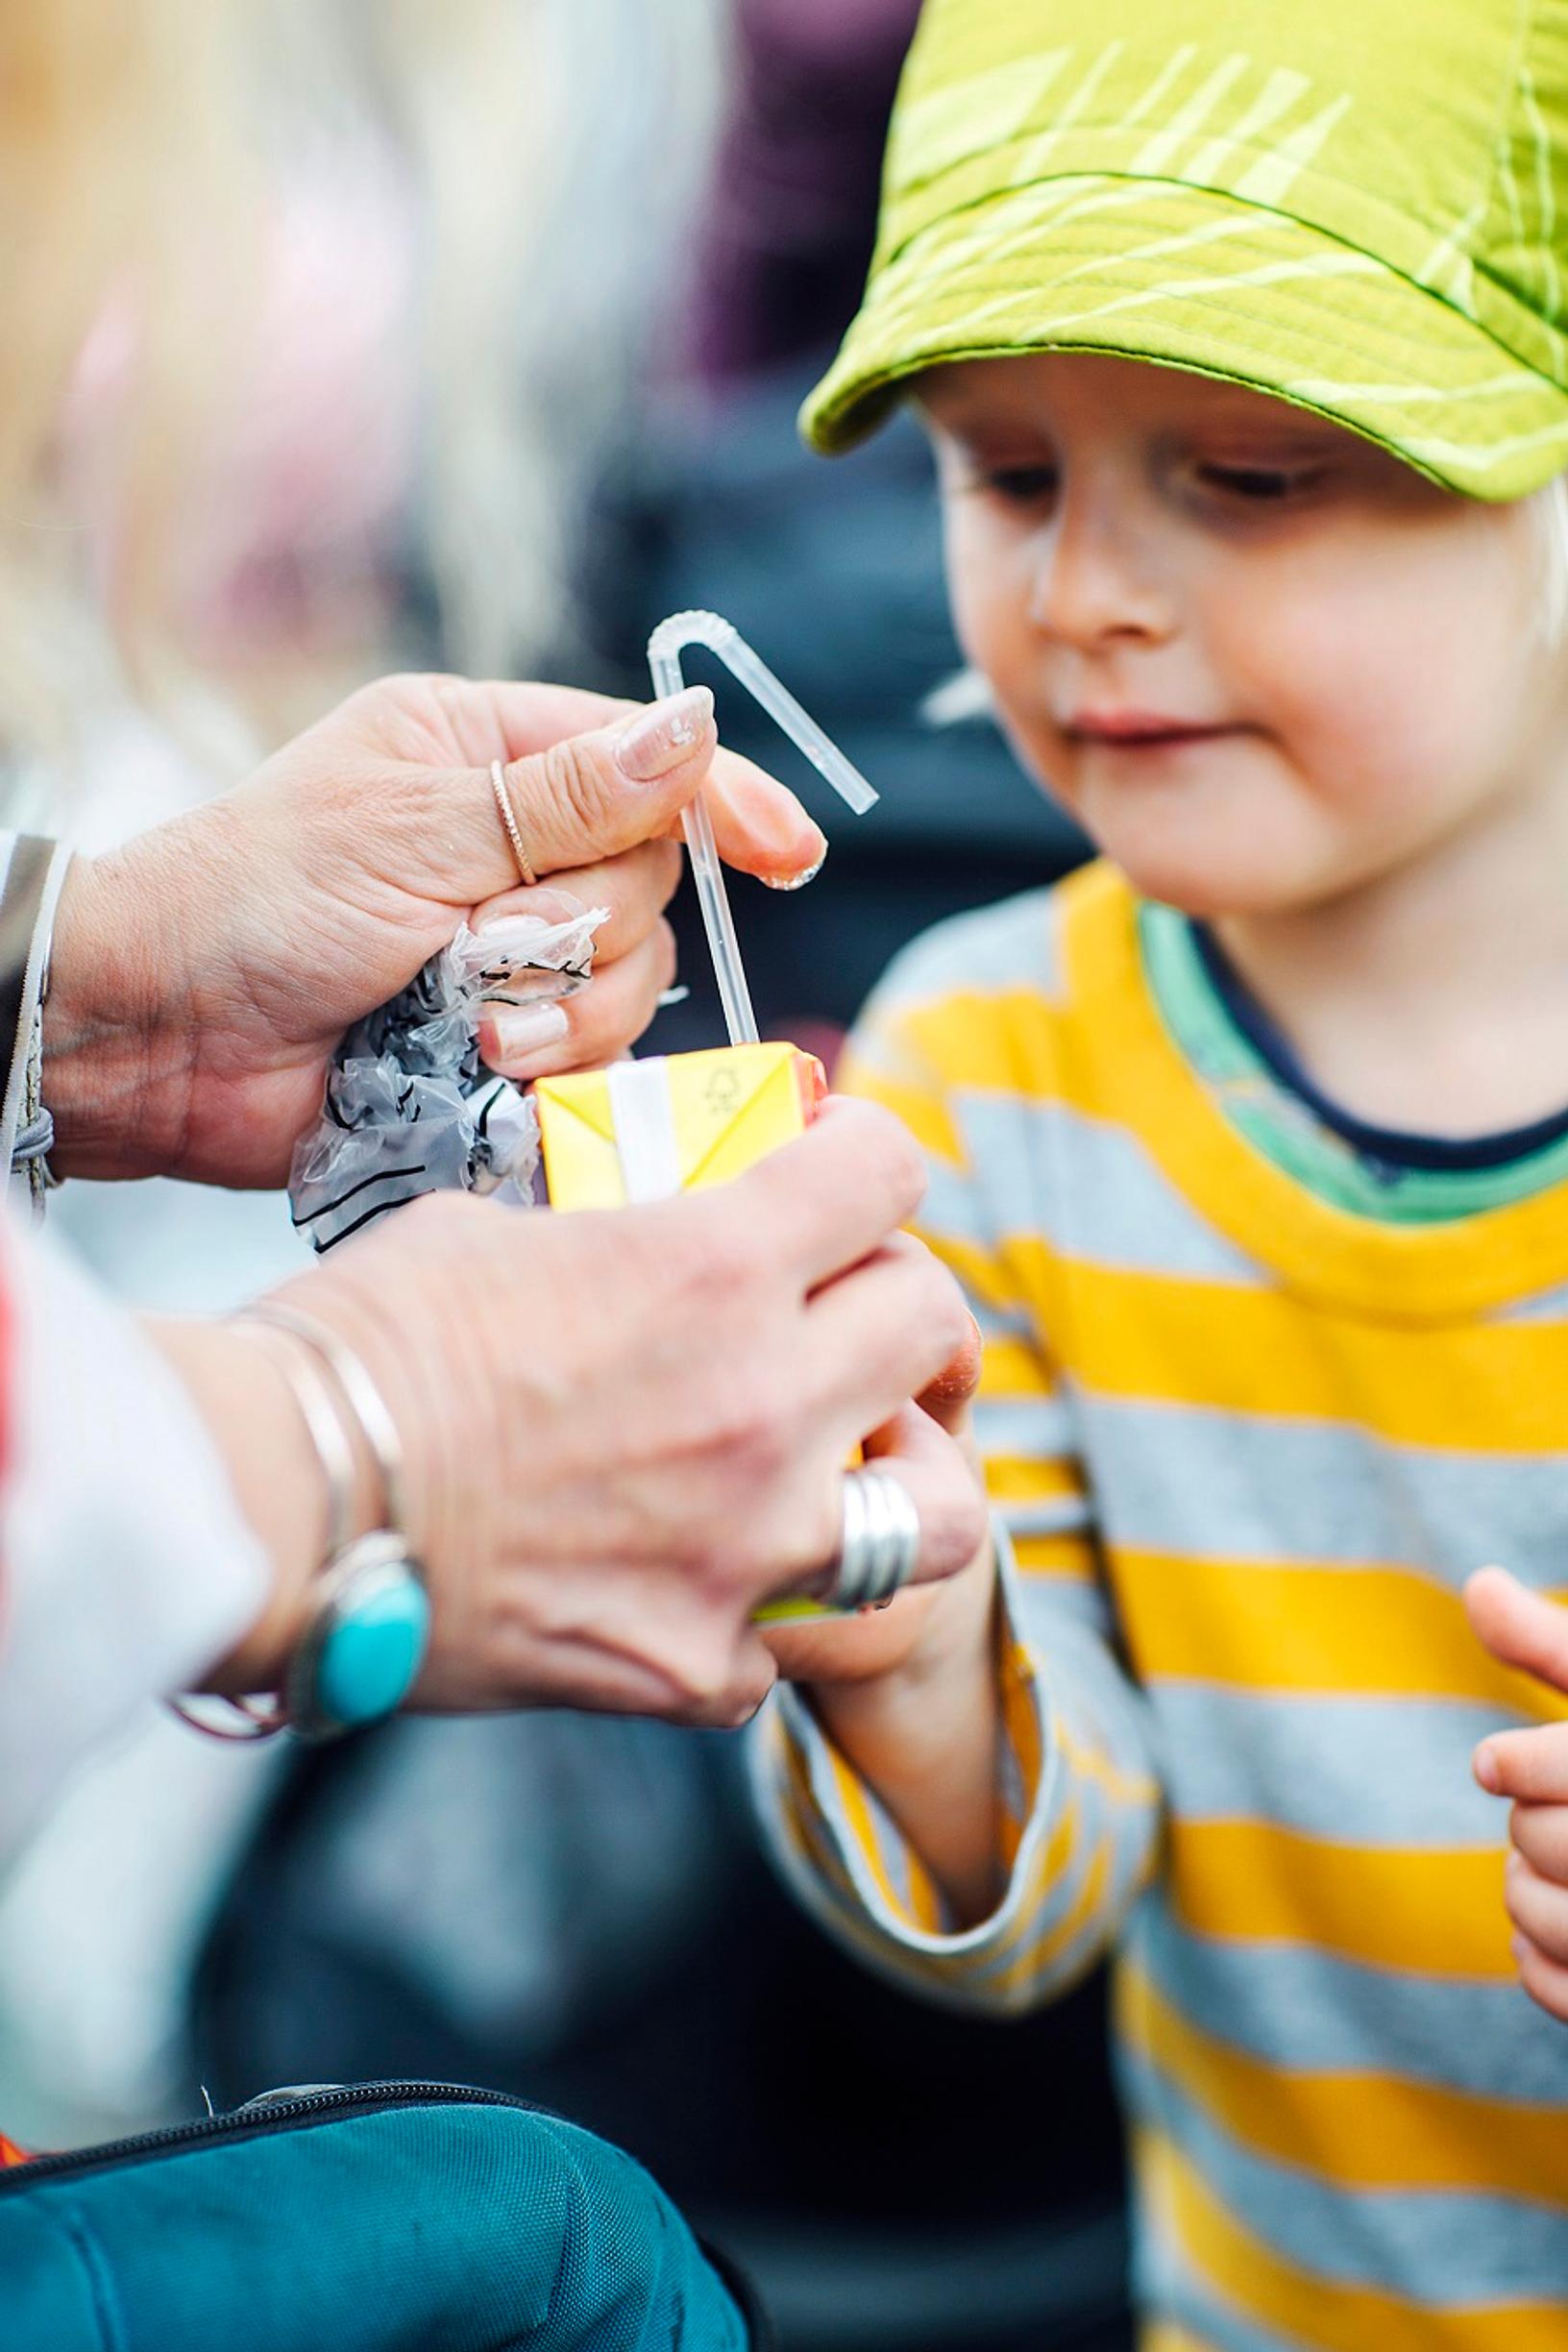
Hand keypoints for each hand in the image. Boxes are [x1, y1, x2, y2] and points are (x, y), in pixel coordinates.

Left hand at [45, 673, 825, 1186]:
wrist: (164, 1039)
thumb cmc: (260, 899)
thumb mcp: (415, 825)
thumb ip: (567, 795)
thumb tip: (701, 726)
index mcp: (489, 755)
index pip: (646, 761)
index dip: (725, 801)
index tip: (789, 852)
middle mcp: (515, 846)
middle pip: (651, 883)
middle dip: (581, 925)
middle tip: (481, 944)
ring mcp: (511, 951)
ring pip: (632, 978)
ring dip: (561, 1006)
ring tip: (467, 1021)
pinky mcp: (504, 1043)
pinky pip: (591, 1055)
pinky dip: (548, 1065)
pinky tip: (480, 1065)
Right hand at [183, 1100, 988, 1728]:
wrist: (275, 1508)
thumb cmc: (358, 1349)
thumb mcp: (492, 1229)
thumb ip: (613, 1229)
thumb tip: (641, 1224)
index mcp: (714, 1268)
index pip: (887, 1173)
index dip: (871, 1157)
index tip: (843, 1169)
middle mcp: (763, 1404)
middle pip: (934, 1323)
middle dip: (898, 1299)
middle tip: (849, 1310)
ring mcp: (747, 1548)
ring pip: (939, 1516)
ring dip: (904, 1476)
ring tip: (849, 1465)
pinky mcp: (697, 1664)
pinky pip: (789, 1641)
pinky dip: (758, 1610)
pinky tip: (694, 1579)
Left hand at [1467, 1566, 1567, 2021]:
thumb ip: (1552, 1646)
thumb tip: (1477, 1583)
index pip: (1551, 1770)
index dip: (1510, 1766)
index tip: (1500, 1765)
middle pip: (1542, 1840)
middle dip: (1530, 1826)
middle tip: (1557, 1820)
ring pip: (1542, 1917)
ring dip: (1525, 1895)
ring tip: (1558, 1874)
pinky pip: (1560, 1989)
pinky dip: (1541, 1963)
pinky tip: (1555, 1933)